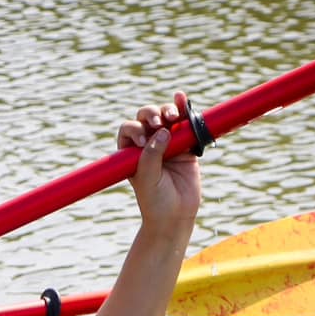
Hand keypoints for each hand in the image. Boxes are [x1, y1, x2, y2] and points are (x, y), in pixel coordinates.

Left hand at [118, 93, 201, 241]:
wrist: (176, 216)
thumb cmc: (155, 201)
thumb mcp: (148, 179)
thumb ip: (152, 155)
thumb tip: (163, 130)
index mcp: (131, 152)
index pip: (129, 130)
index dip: (134, 129)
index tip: (143, 140)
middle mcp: (148, 144)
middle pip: (146, 118)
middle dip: (151, 115)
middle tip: (158, 124)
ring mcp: (167, 142)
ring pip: (166, 117)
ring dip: (168, 111)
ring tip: (172, 116)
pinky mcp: (186, 145)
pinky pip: (185, 124)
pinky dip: (184, 111)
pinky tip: (183, 100)